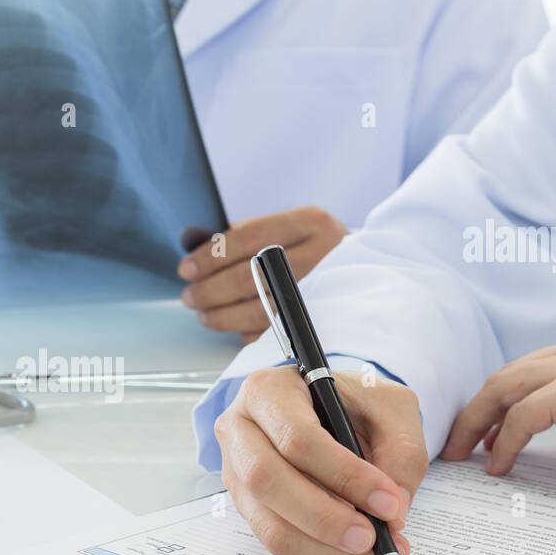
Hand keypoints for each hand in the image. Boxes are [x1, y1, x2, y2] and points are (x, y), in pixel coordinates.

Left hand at [178, 207, 347, 342]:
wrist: (368, 270)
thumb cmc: (313, 247)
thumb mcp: (287, 228)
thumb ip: (245, 235)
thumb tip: (195, 250)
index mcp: (309, 222)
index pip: (248, 238)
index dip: (211, 256)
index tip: (186, 268)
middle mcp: (322, 253)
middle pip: (252, 277)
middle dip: (211, 290)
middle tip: (190, 296)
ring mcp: (325, 289)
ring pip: (261, 310)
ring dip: (223, 316)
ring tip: (204, 314)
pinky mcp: (324, 319)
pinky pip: (275, 332)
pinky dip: (248, 331)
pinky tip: (234, 326)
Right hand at [215, 368, 427, 554]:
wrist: (331, 409)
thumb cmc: (355, 402)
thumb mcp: (391, 407)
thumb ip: (401, 453)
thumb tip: (393, 512)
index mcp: (269, 390)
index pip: (297, 438)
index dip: (344, 475)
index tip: (388, 502)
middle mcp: (239, 429)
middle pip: (267, 481)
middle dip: (325, 518)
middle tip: (372, 537)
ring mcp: (235, 471)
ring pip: (268, 522)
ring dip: (323, 546)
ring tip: (370, 550)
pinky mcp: (245, 505)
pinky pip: (276, 540)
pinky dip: (318, 554)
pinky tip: (352, 551)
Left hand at [441, 326, 555, 478]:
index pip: (537, 367)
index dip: (506, 397)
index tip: (486, 426)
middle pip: (512, 372)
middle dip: (480, 408)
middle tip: (459, 440)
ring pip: (507, 387)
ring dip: (477, 422)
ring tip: (461, 453)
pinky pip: (523, 417)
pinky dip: (503, 442)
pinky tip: (498, 466)